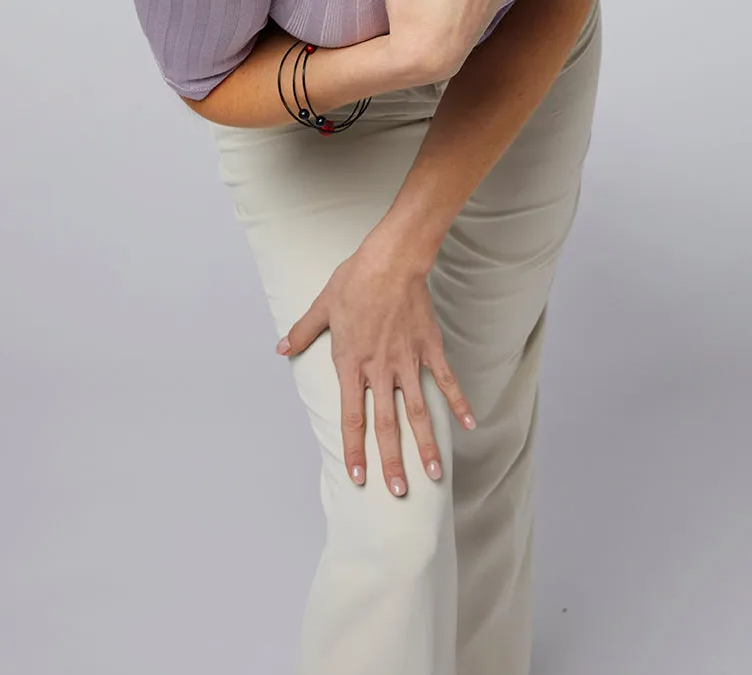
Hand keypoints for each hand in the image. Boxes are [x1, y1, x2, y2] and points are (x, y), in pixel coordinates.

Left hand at [276, 233, 475, 496]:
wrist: (392, 259)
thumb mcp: (322, 305)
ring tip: (433, 474)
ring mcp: (408, 361)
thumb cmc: (355, 280)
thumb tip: (281, 348)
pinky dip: (459, 403)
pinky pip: (446, 381)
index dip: (354, 450)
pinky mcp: (430, 348)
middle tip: (398, 492)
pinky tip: (469, 425)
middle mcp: (380, 369)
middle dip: (392, 462)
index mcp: (352, 363)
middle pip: (387, 425)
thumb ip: (302, 332)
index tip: (358, 477)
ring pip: (418, 411)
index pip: (352, 418)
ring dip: (425, 444)